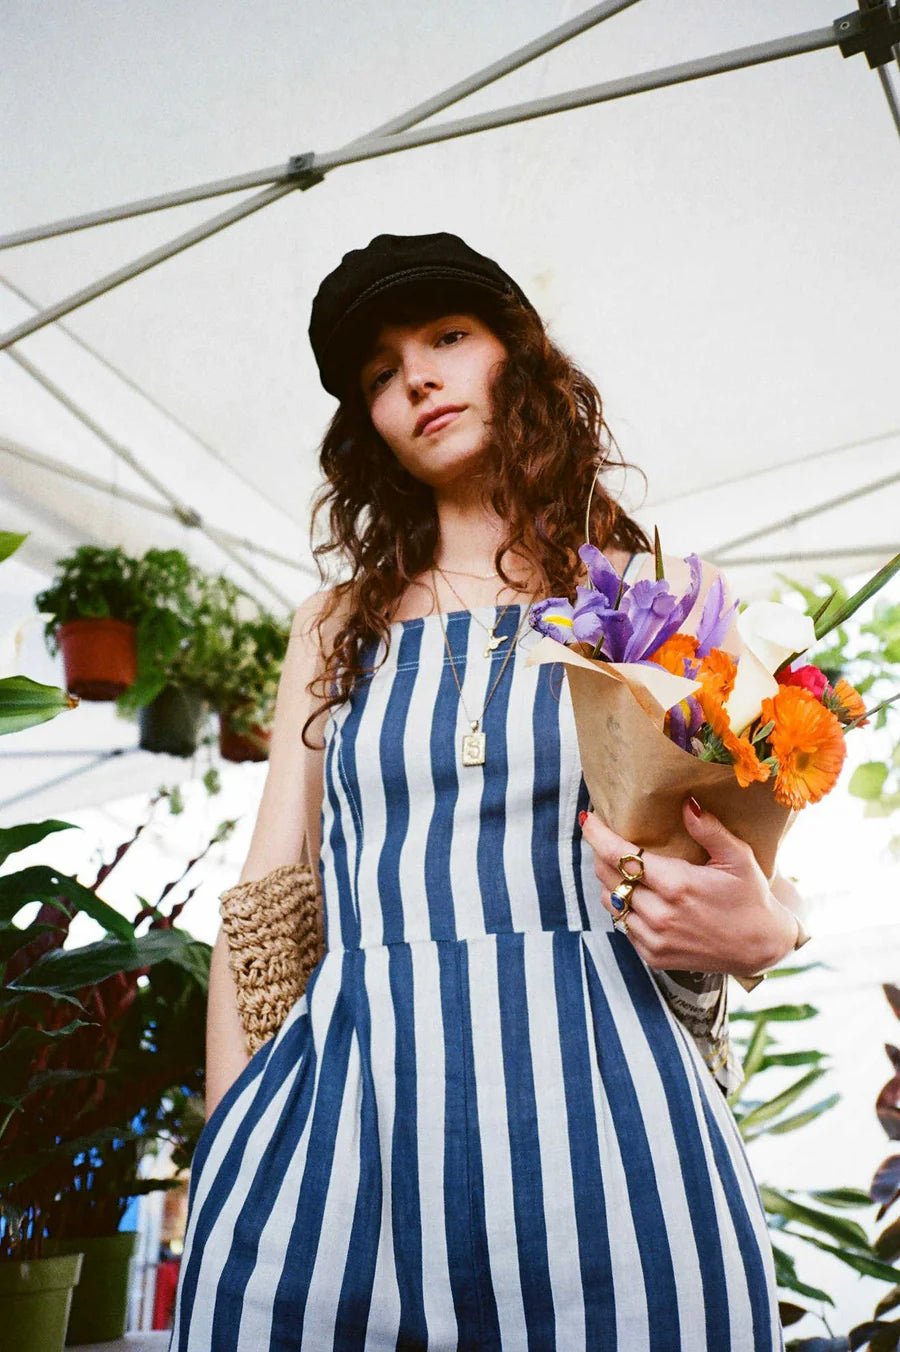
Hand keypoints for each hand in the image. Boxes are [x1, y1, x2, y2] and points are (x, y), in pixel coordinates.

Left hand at [580, 797, 798, 976]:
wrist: (759, 947)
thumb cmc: (750, 896)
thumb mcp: (738, 858)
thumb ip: (710, 829)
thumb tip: (686, 802)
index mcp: (677, 885)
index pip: (620, 856)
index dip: (597, 835)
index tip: (587, 819)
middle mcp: (660, 914)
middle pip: (608, 876)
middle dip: (602, 854)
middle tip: (609, 840)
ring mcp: (654, 938)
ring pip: (611, 902)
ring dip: (612, 882)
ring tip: (626, 870)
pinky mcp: (653, 956)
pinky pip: (623, 925)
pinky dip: (625, 908)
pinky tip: (641, 898)